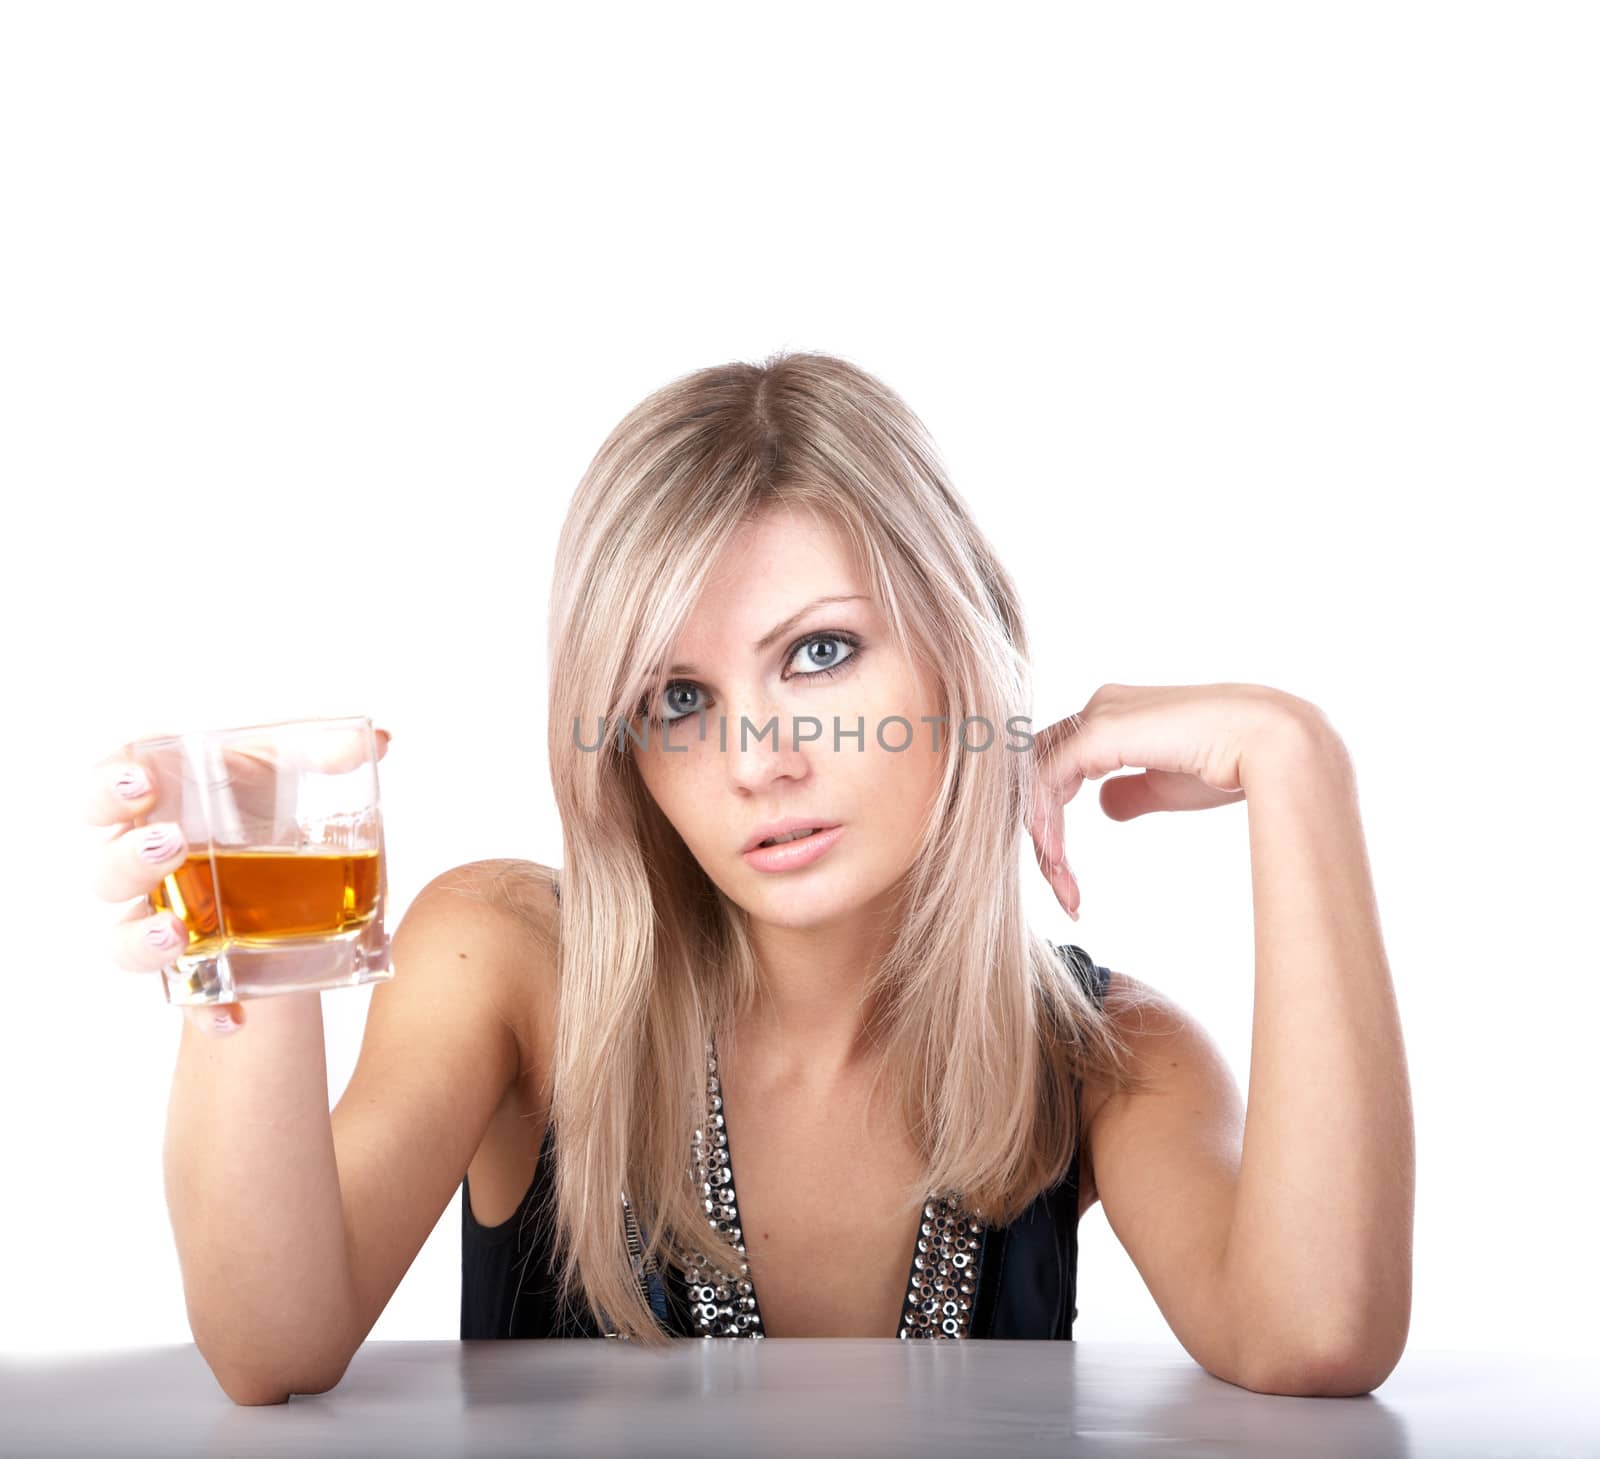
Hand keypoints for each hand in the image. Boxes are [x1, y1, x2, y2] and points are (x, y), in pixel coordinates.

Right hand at [80, 725, 393, 1035]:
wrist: (282, 867)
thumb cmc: (264, 802)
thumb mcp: (292, 770)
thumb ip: (327, 751)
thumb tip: (377, 741)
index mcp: (156, 805)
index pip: (103, 791)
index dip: (107, 787)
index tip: (139, 783)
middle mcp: (142, 864)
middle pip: (107, 869)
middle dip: (129, 859)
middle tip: (171, 844)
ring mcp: (160, 918)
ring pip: (123, 936)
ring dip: (142, 939)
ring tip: (178, 935)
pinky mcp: (192, 967)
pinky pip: (185, 998)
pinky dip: (206, 1011)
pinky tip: (234, 1019)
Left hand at [1026, 683, 1313, 919]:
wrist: (1275, 743)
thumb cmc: (1235, 764)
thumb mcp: (1167, 786)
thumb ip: (1132, 792)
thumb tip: (1104, 805)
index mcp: (1116, 715)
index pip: (1059, 768)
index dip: (1053, 820)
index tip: (1068, 877)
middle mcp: (1100, 708)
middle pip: (1040, 773)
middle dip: (1041, 834)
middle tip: (1062, 890)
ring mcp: (1098, 714)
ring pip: (1037, 778)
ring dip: (1044, 838)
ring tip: (1064, 889)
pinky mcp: (1100, 730)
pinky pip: (1047, 779)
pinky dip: (1046, 822)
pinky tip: (1058, 861)